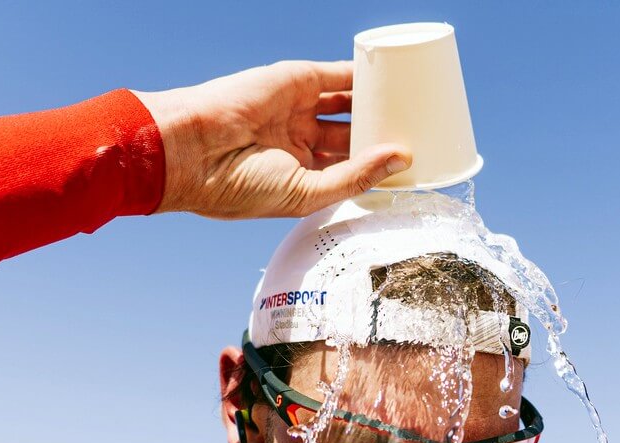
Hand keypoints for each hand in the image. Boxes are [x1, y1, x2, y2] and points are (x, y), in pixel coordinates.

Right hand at [134, 60, 410, 218]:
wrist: (196, 152)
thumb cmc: (240, 187)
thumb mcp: (307, 193)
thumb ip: (356, 176)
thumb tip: (402, 159)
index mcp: (300, 177)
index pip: (350, 171)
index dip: (380, 169)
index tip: (415, 169)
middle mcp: (300, 143)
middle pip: (355, 137)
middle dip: (385, 136)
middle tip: (423, 135)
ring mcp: (298, 110)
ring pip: (350, 104)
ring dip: (379, 104)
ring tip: (414, 107)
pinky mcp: (296, 80)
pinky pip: (339, 73)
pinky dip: (365, 73)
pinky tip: (392, 76)